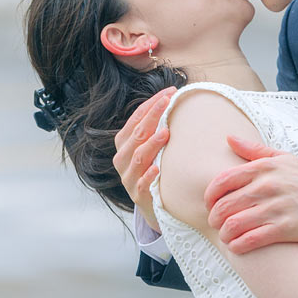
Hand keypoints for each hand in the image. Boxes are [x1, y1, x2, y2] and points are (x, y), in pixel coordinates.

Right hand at [113, 88, 175, 230]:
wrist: (153, 204)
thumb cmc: (153, 168)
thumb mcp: (150, 148)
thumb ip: (156, 128)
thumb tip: (174, 99)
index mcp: (124, 143)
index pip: (136, 119)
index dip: (151, 105)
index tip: (169, 92)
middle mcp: (122, 158)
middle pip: (136, 135)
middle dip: (151, 117)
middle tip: (167, 103)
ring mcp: (128, 177)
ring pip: (138, 158)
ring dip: (151, 144)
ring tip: (165, 133)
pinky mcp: (138, 195)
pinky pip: (141, 184)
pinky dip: (148, 175)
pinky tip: (157, 168)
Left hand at [204, 136, 297, 253]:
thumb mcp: (283, 157)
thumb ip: (254, 150)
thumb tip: (229, 138)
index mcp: (263, 168)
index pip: (222, 181)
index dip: (209, 196)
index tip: (210, 204)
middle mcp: (266, 187)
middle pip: (224, 206)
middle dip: (214, 218)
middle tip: (216, 224)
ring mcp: (275, 208)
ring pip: (233, 224)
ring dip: (224, 234)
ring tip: (226, 236)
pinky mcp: (284, 229)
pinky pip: (250, 239)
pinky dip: (238, 245)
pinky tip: (237, 246)